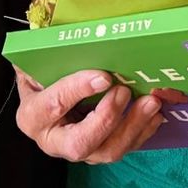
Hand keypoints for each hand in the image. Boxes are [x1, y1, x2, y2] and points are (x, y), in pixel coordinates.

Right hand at [14, 68, 163, 163]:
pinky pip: (123, 148)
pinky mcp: (99, 151)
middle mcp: (53, 141)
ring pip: (106, 151)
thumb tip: (74, 36)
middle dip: (107, 119)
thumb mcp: (37, 63)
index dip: (78, 91)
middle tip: (124, 91)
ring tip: (150, 102)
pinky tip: (155, 114)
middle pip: (80, 143)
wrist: (44, 97)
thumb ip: (48, 54)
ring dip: (132, 126)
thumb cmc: (42, 76)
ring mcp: (79, 150)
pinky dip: (142, 131)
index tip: (103, 76)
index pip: (54, 106)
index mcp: (33, 116)